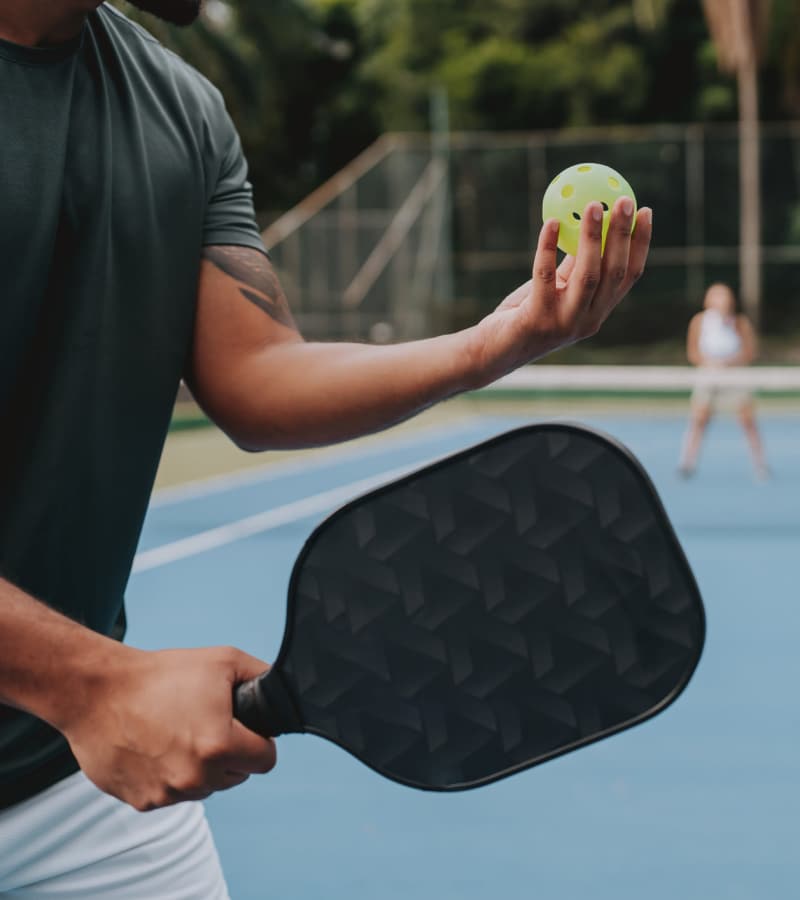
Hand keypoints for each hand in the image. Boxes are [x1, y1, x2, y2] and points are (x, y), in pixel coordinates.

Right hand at [58, 645, 276, 810]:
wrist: (97, 691)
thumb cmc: (161, 674)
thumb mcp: (223, 661)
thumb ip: (261, 678)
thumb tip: (281, 693)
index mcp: (220, 747)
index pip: (266, 760)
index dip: (259, 741)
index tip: (244, 728)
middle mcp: (196, 779)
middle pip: (237, 776)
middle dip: (229, 753)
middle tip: (205, 724)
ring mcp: (167, 794)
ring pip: (204, 787)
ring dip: (199, 767)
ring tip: (176, 732)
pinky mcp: (142, 802)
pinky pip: (172, 794)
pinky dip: (169, 775)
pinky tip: (154, 746)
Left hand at [468, 198, 651, 384]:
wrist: (494, 350)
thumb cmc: (526, 314)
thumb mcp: (556, 289)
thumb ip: (574, 266)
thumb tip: (591, 222)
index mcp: (598, 311)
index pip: (629, 276)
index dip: (641, 243)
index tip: (645, 211)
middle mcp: (588, 320)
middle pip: (614, 273)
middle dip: (622, 235)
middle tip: (623, 201)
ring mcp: (565, 323)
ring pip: (587, 276)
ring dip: (593, 239)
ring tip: (593, 206)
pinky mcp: (538, 320)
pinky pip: (544, 277)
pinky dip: (547, 248)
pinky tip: (550, 223)